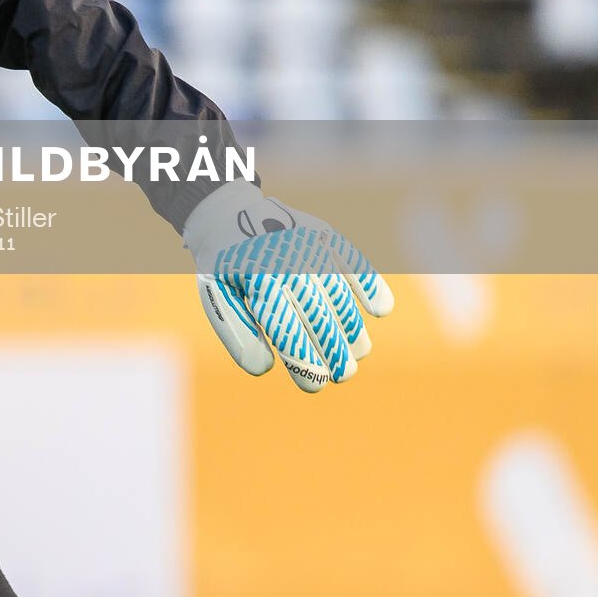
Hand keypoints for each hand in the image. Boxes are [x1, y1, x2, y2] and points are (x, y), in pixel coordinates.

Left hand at [181, 180, 394, 391]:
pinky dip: (369, 284)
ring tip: (359, 353)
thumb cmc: (223, 265)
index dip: (303, 358)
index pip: (283, 325)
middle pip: (316, 313)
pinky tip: (381, 310)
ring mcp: (306, 244)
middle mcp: (283, 259)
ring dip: (352, 326)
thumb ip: (236, 331)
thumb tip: (264, 370)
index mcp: (253, 276)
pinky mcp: (323, 233)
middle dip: (333, 349)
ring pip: (337, 292)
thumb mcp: (216, 294)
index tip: (315, 384)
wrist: (226, 211)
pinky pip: (351, 261)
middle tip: (343, 376)